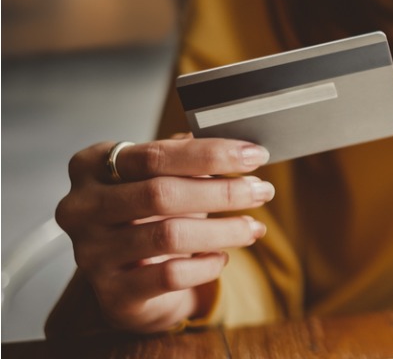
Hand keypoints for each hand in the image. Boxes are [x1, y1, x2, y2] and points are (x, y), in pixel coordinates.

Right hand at [54, 135, 274, 332]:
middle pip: (160, 193)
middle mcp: (82, 208)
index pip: (155, 155)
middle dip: (222, 191)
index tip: (254, 155)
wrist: (129, 278)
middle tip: (262, 191)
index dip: (210, 154)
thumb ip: (190, 159)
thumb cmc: (150, 216)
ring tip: (253, 227)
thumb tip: (240, 148)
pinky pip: (171, 275)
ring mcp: (92, 252)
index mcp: (92, 166)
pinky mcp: (113, 292)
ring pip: (169, 236)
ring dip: (223, 230)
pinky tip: (221, 258)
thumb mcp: (163, 179)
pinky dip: (206, 265)